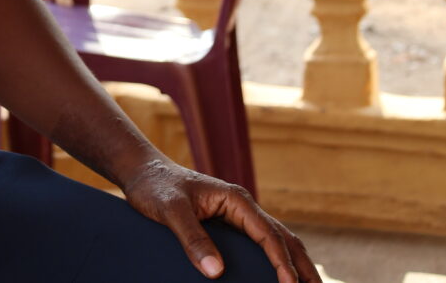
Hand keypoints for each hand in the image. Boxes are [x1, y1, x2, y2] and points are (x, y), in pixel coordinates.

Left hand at [120, 159, 320, 282]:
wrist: (143, 172)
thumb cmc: (155, 187)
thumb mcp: (171, 211)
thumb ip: (192, 239)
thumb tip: (216, 272)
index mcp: (236, 200)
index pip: (268, 235)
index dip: (281, 263)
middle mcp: (242, 207)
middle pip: (283, 238)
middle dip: (302, 266)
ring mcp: (237, 215)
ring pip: (276, 240)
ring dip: (295, 263)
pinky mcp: (229, 224)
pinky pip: (261, 243)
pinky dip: (277, 260)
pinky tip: (280, 276)